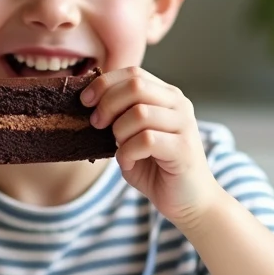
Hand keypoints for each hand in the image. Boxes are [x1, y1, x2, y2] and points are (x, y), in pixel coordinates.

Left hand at [82, 67, 219, 226]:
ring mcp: (184, 124)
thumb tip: (89, 102)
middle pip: (136, 86)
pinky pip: (146, 139)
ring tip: (120, 148)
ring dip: (119, 132)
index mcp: (166, 96)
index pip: (133, 72)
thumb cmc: (156, 169)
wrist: (189, 201)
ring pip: (140, 113)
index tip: (85, 101)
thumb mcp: (131, 137)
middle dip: (107, 104)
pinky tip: (128, 162)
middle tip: (97, 124)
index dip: (104, 83)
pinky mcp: (184, 148)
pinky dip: (128, 152)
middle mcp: (178, 104)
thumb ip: (118, 117)